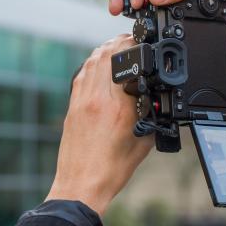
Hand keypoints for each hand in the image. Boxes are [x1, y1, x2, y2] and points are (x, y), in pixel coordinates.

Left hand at [46, 35, 151, 216]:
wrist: (81, 184)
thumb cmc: (111, 170)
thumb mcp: (144, 140)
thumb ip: (149, 114)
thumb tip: (152, 98)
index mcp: (118, 107)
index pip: (125, 62)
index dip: (134, 46)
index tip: (144, 43)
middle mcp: (97, 99)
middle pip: (105, 54)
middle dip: (120, 42)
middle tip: (131, 40)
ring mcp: (81, 101)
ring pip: (91, 60)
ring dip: (105, 49)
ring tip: (118, 47)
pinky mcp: (72, 106)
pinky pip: (82, 75)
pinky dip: (92, 64)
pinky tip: (100, 66)